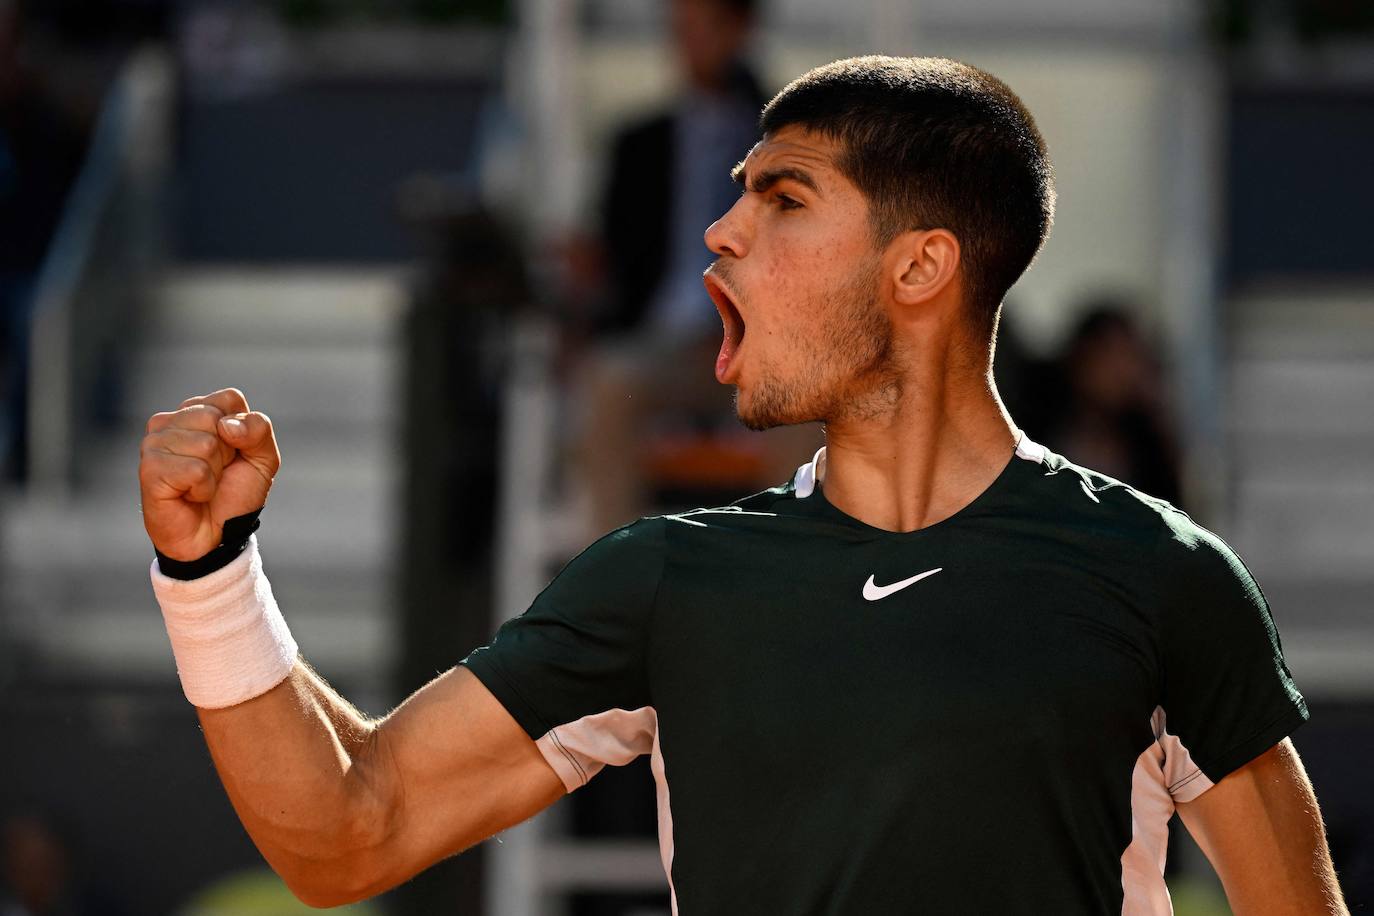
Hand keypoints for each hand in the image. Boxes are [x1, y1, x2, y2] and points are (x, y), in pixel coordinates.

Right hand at [139, 388, 281, 560]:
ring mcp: (155, 443)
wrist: (216, 536)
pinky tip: (190, 496)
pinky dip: (203, 489)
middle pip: (216, 420)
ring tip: (200, 486)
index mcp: (196, 411)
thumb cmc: (234, 494)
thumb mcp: (262, 459)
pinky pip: (195, 470)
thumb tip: (226, 426)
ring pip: (206, 444)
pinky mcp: (149, 468)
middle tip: (214, 473)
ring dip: (214, 474)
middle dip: (227, 454)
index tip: (232, 455)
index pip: (229, 399)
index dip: (242, 433)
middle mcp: (170, 421)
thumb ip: (258, 429)